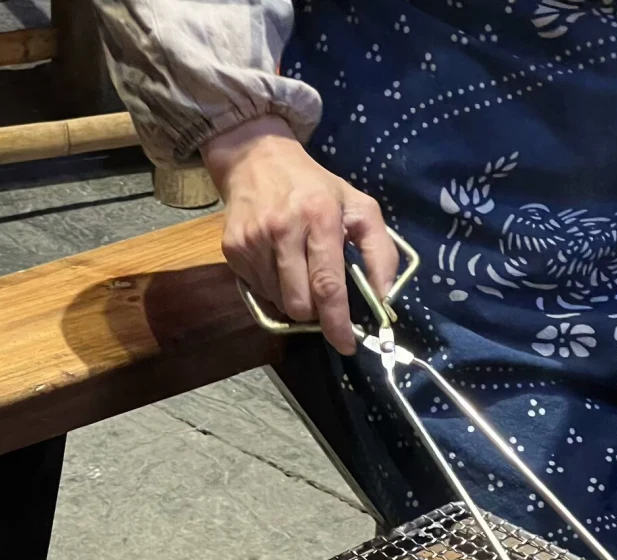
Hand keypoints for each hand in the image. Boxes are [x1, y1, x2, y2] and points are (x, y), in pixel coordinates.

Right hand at [202, 115, 397, 353]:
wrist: (256, 157)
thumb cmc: (316, 187)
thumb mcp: (358, 206)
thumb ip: (380, 251)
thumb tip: (385, 298)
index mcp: (318, 216)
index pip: (327, 285)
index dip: (337, 322)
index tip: (347, 344)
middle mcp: (282, 229)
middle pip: (300, 303)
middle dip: (315, 312)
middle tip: (322, 295)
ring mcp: (253, 240)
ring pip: (279, 302)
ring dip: (294, 298)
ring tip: (298, 268)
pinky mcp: (232, 249)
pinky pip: (260, 291)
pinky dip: (274, 287)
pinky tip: (278, 262)